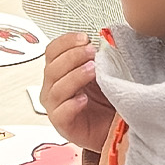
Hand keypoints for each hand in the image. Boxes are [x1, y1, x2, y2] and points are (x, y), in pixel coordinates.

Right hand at [40, 31, 113, 161]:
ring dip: (75, 76)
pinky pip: (61, 113)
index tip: (84, 38)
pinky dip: (71, 105)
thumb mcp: (102, 72)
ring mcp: (55, 106)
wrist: (112, 127)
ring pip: (57, 89)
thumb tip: (106, 38)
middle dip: (73, 56)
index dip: (66, 42)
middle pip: (53, 68)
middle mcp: (53, 87)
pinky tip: (83, 99)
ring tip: (93, 70)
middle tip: (91, 52)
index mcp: (59, 71)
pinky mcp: (62, 124)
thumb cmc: (104, 99)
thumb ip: (98, 57)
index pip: (52, 51)